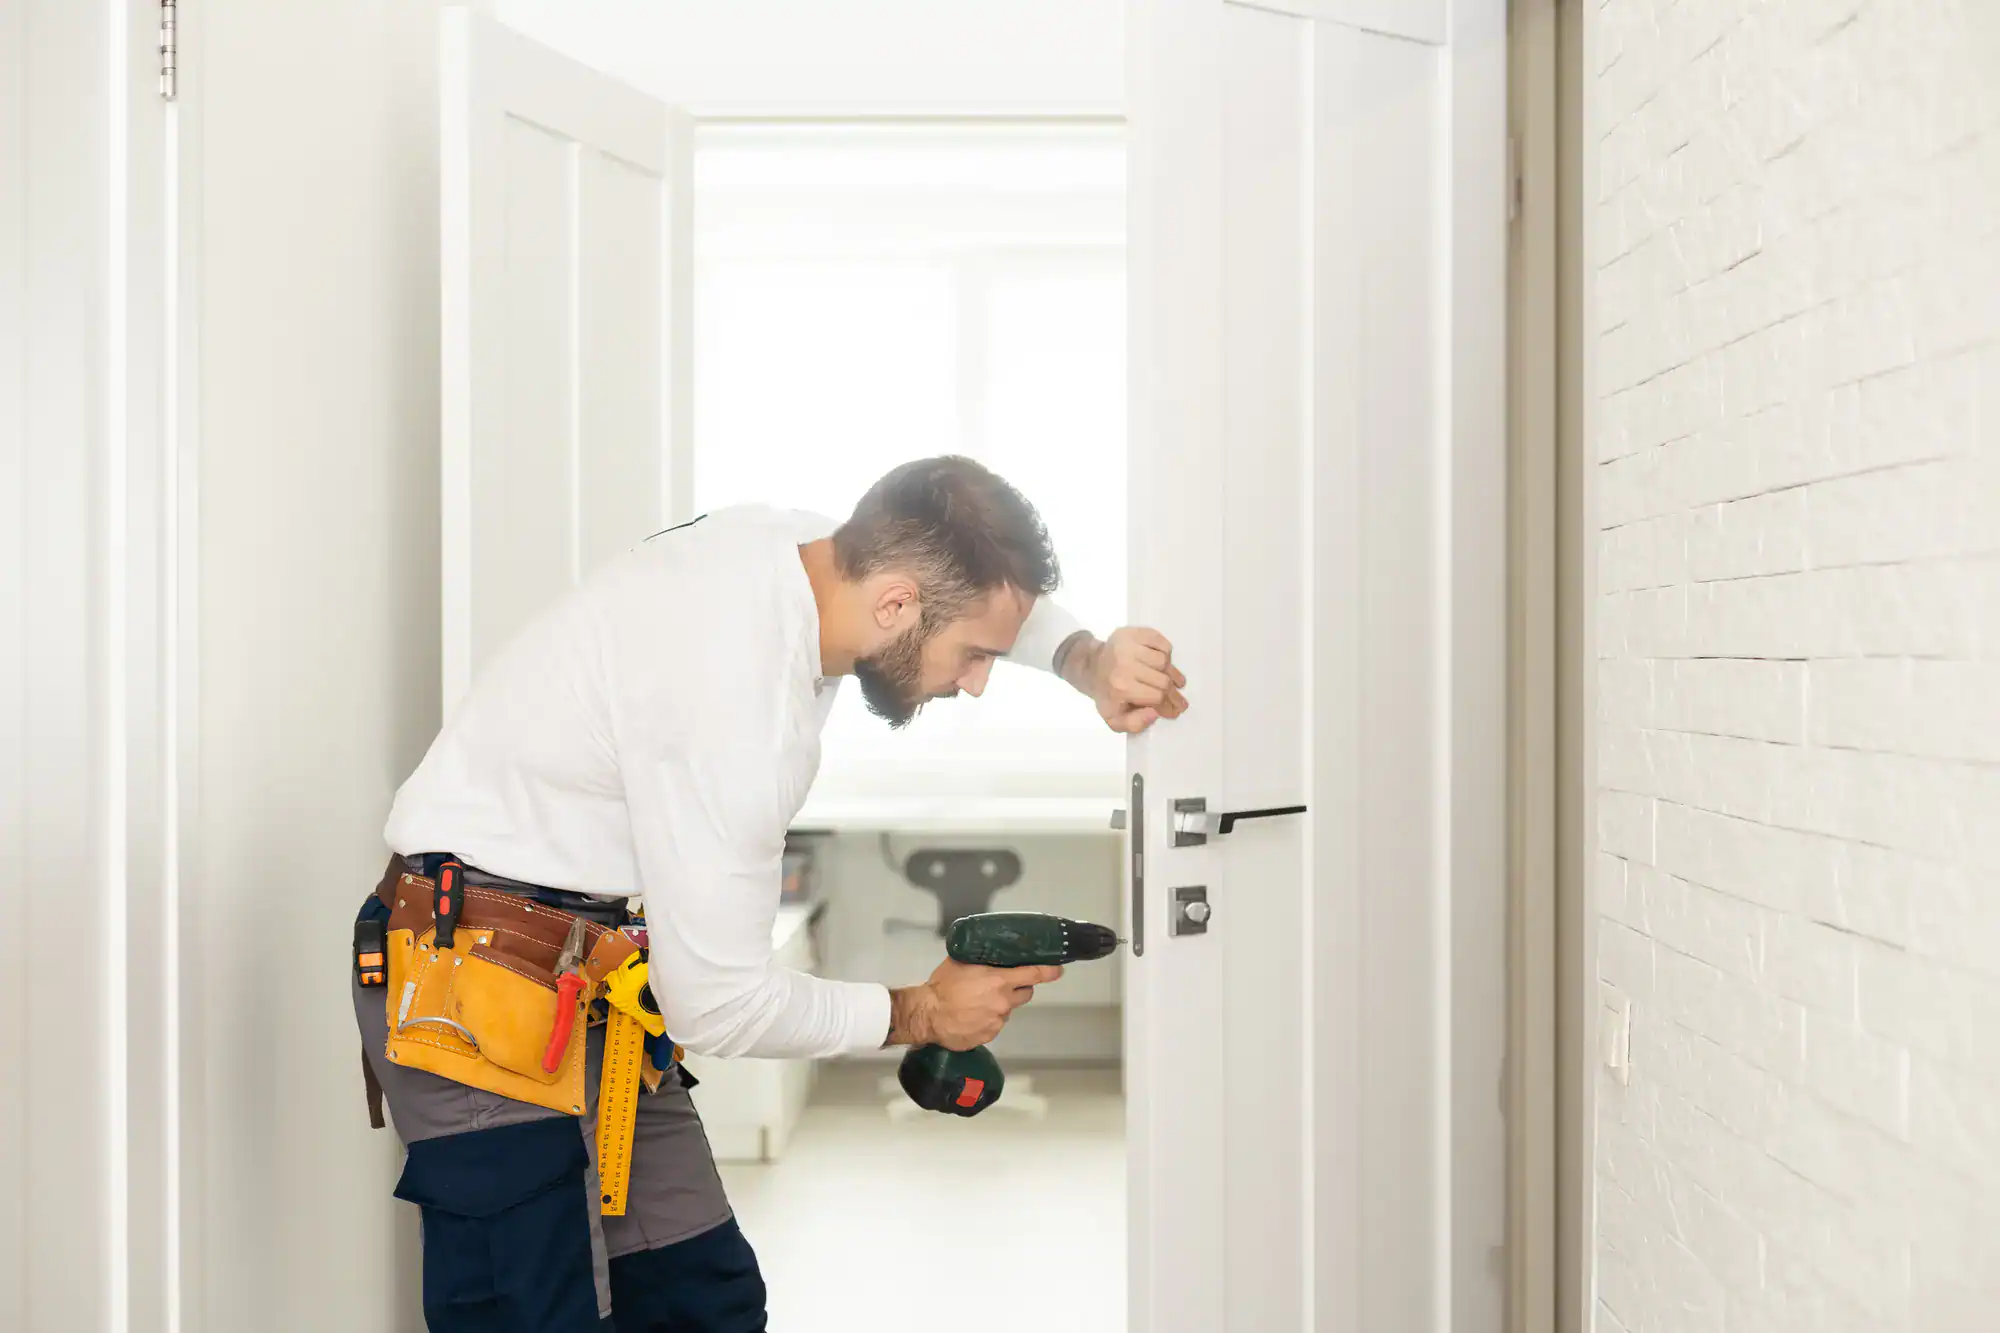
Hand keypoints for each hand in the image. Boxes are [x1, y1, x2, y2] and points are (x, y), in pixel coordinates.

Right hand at [889, 959, 1063, 1049]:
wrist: (927, 1015)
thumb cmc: (942, 986)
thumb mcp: (961, 962)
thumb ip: (981, 959)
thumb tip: (990, 952)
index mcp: (999, 981)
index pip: (1034, 974)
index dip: (1049, 971)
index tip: (1058, 970)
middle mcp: (1003, 1001)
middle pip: (1026, 993)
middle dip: (1018, 987)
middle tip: (1001, 984)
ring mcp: (998, 1021)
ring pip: (1008, 1010)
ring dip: (1000, 1004)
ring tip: (978, 1002)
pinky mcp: (990, 1035)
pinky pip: (996, 1024)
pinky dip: (988, 1019)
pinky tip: (972, 1016)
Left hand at [1076, 627, 1188, 734]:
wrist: (1092, 666)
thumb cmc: (1107, 693)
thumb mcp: (1114, 718)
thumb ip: (1134, 724)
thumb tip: (1155, 713)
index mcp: (1120, 687)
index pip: (1157, 696)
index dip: (1168, 705)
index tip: (1175, 710)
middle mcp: (1125, 664)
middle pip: (1164, 680)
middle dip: (1173, 691)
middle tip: (1178, 698)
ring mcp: (1129, 645)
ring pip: (1164, 660)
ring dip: (1169, 671)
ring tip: (1166, 678)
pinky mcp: (1133, 632)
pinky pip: (1161, 642)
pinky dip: (1165, 652)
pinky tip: (1159, 661)